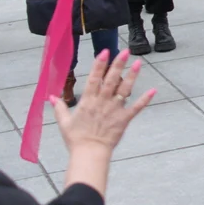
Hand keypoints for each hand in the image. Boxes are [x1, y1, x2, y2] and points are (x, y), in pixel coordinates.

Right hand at [52, 49, 155, 193]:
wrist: (89, 153)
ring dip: (132, 76)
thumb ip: (59, 108)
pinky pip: (136, 108)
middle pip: (111, 80)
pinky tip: (153, 90)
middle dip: (118, 64)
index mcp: (88, 101)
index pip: (94, 78)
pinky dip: (144, 100)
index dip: (99, 64)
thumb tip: (51, 96)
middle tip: (125, 51)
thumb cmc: (76, 139)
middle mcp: (102, 102)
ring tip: (138, 63)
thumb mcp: (64, 122)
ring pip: (124, 90)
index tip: (105, 52)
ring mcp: (114, 110)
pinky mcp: (124, 119)